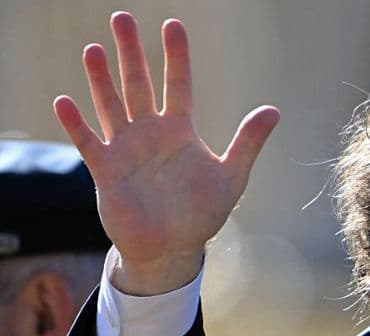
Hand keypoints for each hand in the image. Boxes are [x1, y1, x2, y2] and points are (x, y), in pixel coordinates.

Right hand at [54, 12, 278, 293]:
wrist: (171, 248)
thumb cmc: (201, 213)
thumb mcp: (230, 177)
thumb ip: (248, 143)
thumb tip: (274, 110)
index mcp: (180, 131)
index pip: (178, 84)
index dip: (176, 56)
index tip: (173, 25)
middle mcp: (151, 133)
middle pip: (138, 84)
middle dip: (131, 53)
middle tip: (121, 17)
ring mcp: (126, 149)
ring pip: (111, 105)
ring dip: (102, 79)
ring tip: (94, 49)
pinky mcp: (105, 171)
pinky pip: (88, 142)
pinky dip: (76, 123)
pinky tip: (65, 101)